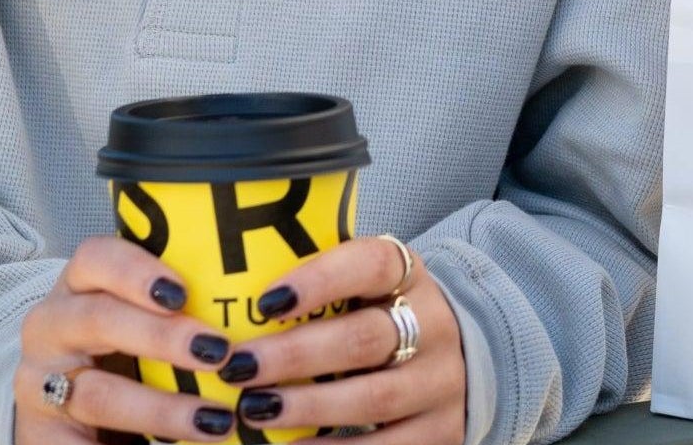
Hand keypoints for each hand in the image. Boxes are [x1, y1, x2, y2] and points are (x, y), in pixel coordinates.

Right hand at [13, 235, 240, 439]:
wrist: (70, 412)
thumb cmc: (125, 347)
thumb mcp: (142, 317)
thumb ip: (186, 304)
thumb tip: (268, 300)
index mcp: (79, 285)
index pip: (96, 259)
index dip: (136, 271)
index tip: (183, 292)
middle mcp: (51, 328)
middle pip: (98, 321)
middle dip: (160, 337)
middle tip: (217, 351)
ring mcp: (38, 385)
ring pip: (96, 394)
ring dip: (161, 410)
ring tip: (215, 421)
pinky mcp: (40, 437)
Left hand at [216, 237, 465, 443]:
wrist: (459, 360)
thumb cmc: (384, 319)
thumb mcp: (370, 290)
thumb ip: (322, 290)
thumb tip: (233, 296)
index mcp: (411, 276)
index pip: (373, 263)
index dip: (320, 280)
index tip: (266, 302)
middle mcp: (435, 326)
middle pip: (365, 338)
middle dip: (296, 355)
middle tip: (239, 367)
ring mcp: (442, 384)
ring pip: (374, 398)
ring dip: (308, 408)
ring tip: (254, 411)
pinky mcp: (443, 434)